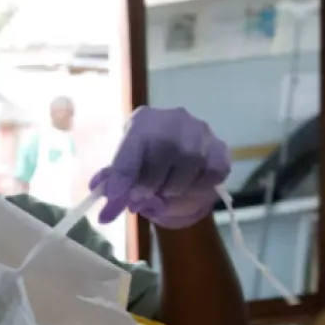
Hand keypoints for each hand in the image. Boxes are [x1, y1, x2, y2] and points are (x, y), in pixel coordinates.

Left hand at [91, 107, 231, 228]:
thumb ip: (115, 184)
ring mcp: (201, 132)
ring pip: (190, 163)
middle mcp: (175, 119)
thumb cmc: (146, 160)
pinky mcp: (220, 149)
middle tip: (140, 199)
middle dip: (150, 182)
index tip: (115, 197)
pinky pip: (212, 173)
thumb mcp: (125, 166)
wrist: (178, 153)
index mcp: (144, 120)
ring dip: (173, 186)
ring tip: (164, 191)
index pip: (133, 145)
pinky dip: (197, 187)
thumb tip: (104, 204)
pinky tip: (187, 186)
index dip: (123, 174)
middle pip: (164, 151)